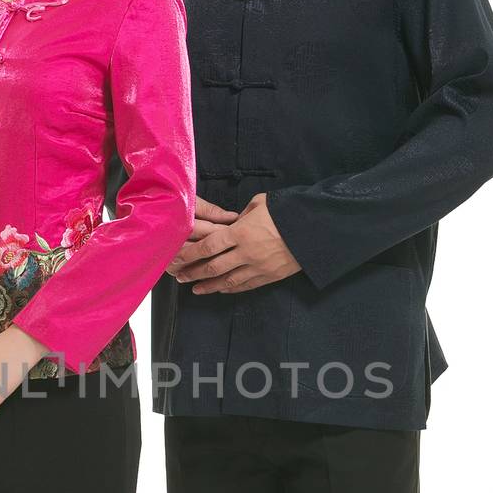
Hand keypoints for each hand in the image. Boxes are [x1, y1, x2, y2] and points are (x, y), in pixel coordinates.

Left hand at [172, 193, 300, 292]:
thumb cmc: (287, 211)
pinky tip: (220, 289)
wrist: (315, 229)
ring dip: (208, 286)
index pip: (208, 246)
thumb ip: (242, 215)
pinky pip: (245, 286)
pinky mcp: (269, 276)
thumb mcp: (261, 203)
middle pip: (213, 266)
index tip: (178, 257)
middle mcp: (246, 252)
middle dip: (194, 272)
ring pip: (227, 281)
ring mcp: (258, 267)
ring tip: (195, 289)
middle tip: (180, 276)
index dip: (190, 253)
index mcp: (241, 232)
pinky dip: (230, 288)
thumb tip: (233, 222)